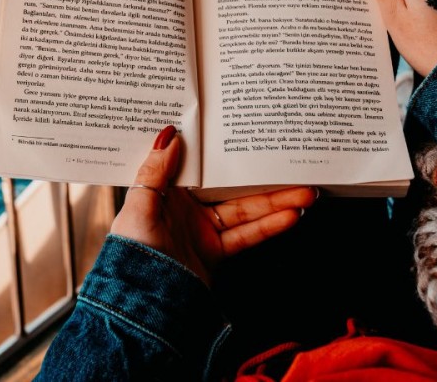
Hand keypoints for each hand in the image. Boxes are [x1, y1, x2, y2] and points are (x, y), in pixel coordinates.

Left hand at [111, 125, 317, 285]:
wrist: (141, 303)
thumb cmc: (132, 252)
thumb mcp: (139, 204)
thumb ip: (155, 170)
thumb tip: (171, 134)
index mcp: (165, 190)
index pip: (199, 163)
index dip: (222, 149)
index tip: (247, 133)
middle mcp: (185, 207)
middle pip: (230, 186)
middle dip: (261, 176)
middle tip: (292, 164)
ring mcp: (202, 230)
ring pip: (244, 210)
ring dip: (275, 202)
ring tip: (305, 193)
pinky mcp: (214, 252)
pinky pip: (245, 235)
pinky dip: (268, 227)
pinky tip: (290, 217)